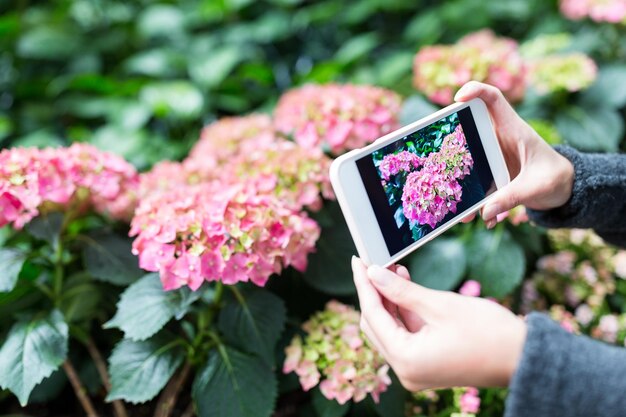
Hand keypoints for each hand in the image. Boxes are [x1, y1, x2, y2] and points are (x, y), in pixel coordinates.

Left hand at [352, 256, 526, 389]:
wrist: (525, 357)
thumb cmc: (488, 332)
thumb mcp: (440, 304)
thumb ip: (401, 290)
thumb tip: (373, 273)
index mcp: (406, 360)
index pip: (372, 315)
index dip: (363, 284)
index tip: (358, 260)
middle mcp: (406, 371)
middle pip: (376, 325)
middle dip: (374, 293)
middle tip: (373, 263)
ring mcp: (416, 370)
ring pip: (390, 329)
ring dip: (389, 300)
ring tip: (393, 270)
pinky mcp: (426, 364)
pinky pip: (405, 335)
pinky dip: (404, 312)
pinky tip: (405, 286)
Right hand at [454, 81, 574, 226]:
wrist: (563, 190)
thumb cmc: (554, 178)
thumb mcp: (536, 188)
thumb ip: (511, 198)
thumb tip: (485, 211)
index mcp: (512, 130)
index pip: (493, 99)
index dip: (475, 91)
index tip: (458, 98)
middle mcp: (498, 139)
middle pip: (468, 130)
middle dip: (450, 143)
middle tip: (439, 158)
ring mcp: (492, 156)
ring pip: (467, 161)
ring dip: (460, 182)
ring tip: (460, 205)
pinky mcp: (490, 174)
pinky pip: (475, 184)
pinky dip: (476, 202)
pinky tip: (483, 217)